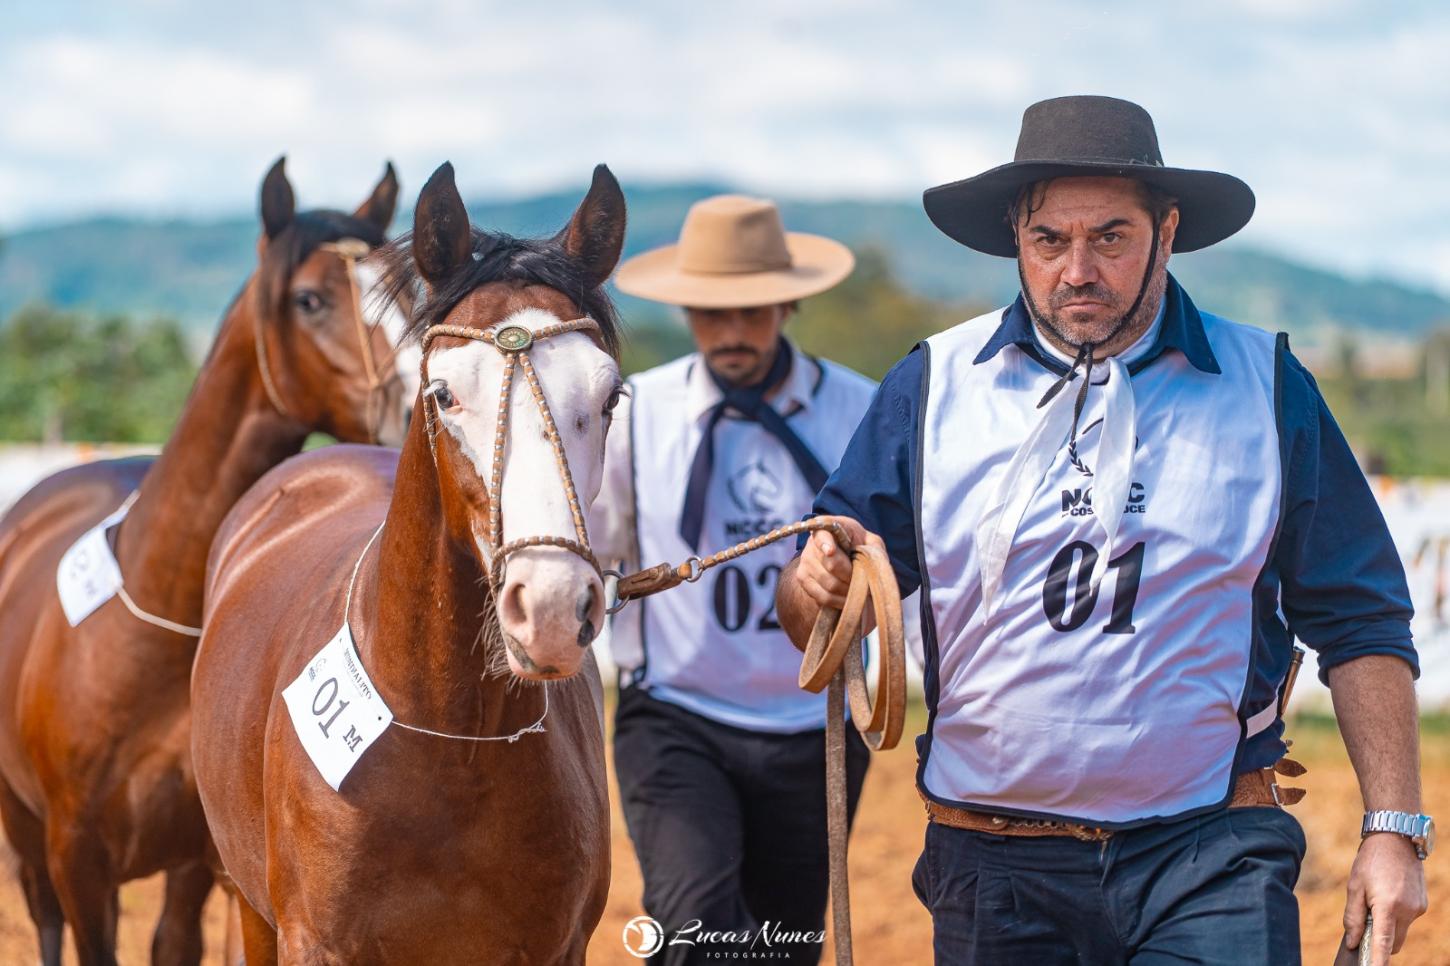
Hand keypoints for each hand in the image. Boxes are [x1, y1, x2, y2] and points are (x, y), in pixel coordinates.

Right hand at [795, 516, 879, 609]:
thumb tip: (871, 560)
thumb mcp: (870, 542)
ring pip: (829, 584)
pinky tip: (848, 598)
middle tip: (863, 581)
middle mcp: (812, 543)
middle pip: (831, 565)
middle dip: (851, 576)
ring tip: (859, 590)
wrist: (840, 559)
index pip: (823, 534)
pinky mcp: (802, 579)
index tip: (831, 551)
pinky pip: (822, 596)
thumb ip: (874, 547)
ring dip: (847, 591)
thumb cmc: (858, 546)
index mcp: (828, 527)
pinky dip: (839, 601)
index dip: (826, 543)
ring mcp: (805, 561)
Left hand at [1343, 832, 1427, 963]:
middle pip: (1392, 943)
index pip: (1383, 944)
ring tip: (1374, 902)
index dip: (1377, 961)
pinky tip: (1386, 896)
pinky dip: (1395, 916)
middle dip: (1379, 941)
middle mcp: (1407, 911)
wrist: (1396, 838)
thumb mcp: (1354, 886)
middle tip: (1362, 925)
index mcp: (1388, 907)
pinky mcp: (1422, 904)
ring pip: (1400, 932)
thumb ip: (1352, 917)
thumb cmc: (1370, 861)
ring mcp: (1417, 908)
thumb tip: (1352, 941)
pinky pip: (1406, 919)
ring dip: (1387, 927)